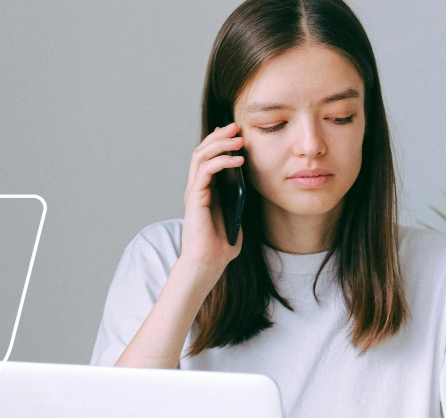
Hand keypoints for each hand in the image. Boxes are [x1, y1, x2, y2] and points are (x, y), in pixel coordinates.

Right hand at [180, 122, 244, 275]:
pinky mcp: (195, 198)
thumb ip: (239, 199)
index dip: (220, 142)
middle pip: (202, 151)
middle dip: (219, 136)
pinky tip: (238, 160)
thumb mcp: (237, 215)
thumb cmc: (221, 245)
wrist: (208, 263)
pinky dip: (221, 161)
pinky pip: (206, 171)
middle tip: (236, 126)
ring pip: (201, 156)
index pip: (208, 157)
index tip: (237, 132)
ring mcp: (194, 192)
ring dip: (220, 144)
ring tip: (238, 138)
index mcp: (206, 190)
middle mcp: (197, 188)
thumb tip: (250, 182)